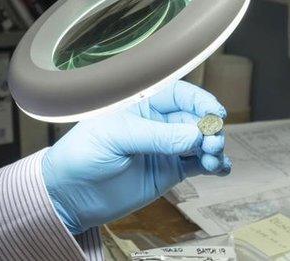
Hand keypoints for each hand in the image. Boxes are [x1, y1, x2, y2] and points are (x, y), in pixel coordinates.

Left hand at [41, 80, 231, 234]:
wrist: (69, 195)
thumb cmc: (81, 156)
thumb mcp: (115, 138)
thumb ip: (156, 137)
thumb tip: (195, 135)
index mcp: (140, 104)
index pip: (178, 94)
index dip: (200, 101)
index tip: (214, 114)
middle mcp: (156, 122)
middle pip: (195, 118)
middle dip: (209, 128)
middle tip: (212, 143)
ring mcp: (164, 147)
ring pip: (200, 141)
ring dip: (214, 147)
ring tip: (213, 160)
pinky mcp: (168, 171)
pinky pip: (197, 164)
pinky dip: (213, 165)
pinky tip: (220, 168)